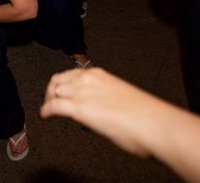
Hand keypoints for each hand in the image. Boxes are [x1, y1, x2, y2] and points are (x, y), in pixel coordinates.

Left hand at [40, 68, 164, 156]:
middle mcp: (87, 79)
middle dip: (51, 92)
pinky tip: (44, 116)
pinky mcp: (79, 108)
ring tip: (49, 111)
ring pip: (53, 91)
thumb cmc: (146, 116)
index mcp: (98, 75)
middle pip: (57, 81)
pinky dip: (46, 111)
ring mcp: (81, 92)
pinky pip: (53, 106)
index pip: (71, 75)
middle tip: (51, 103)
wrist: (155, 124)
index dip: (63, 85)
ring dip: (49, 101)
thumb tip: (100, 112)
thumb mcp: (121, 98)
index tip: (62, 94)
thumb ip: (105, 100)